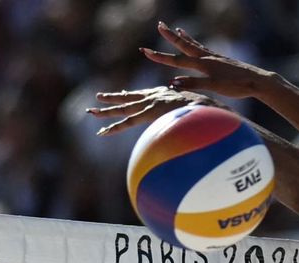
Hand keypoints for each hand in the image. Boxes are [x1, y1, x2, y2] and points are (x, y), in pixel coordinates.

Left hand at [88, 86, 218, 136]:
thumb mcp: (196, 107)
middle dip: (113, 98)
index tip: (122, 94)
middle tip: (98, 98)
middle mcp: (153, 97)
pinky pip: (127, 123)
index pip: (143, 95)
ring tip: (92, 112)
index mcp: (163, 94)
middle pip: (129, 98)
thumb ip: (190, 110)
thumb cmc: (206, 108)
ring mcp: (149, 104)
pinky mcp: (148, 114)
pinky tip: (103, 132)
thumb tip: (195, 118)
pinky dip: (115, 128)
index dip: (131, 95)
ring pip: (123, 109)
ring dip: (106, 111)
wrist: (206, 105)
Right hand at [145, 21, 275, 97]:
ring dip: (182, 37)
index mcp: (204, 64)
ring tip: (173, 28)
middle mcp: (207, 57)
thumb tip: (173, 82)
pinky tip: (194, 42)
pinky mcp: (220, 60)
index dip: (160, 57)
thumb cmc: (238, 86)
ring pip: (193, 44)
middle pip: (184, 44)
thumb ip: (194, 84)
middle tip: (159, 25)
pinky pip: (203, 48)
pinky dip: (195, 42)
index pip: (177, 60)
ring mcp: (214, 57)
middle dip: (170, 36)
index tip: (145, 51)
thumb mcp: (215, 87)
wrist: (259, 81)